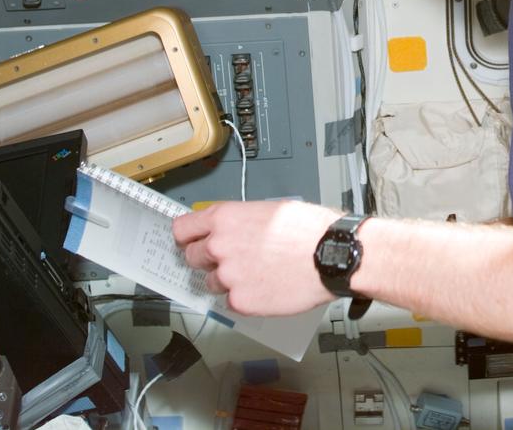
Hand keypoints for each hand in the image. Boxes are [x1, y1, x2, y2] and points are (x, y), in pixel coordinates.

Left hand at [172, 200, 340, 315]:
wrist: (330, 255)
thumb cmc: (309, 230)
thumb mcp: (268, 209)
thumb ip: (239, 222)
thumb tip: (229, 230)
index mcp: (224, 219)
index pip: (182, 229)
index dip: (187, 236)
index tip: (191, 241)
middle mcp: (219, 247)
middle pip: (192, 257)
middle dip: (208, 259)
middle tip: (231, 259)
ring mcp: (228, 276)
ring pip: (211, 282)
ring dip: (227, 280)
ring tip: (257, 273)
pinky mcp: (240, 301)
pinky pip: (231, 302)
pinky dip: (245, 297)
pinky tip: (266, 286)